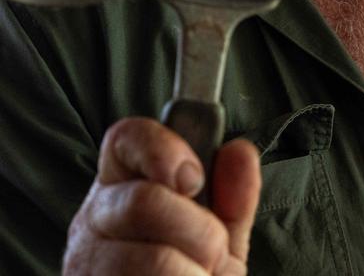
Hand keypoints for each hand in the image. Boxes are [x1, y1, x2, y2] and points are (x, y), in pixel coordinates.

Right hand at [63, 117, 260, 274]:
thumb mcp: (216, 238)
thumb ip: (233, 196)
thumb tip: (240, 150)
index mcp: (121, 186)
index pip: (126, 138)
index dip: (163, 150)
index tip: (195, 180)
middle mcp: (93, 221)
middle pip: (145, 200)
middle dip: (200, 233)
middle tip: (211, 257)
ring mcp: (87, 264)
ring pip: (155, 260)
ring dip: (195, 275)